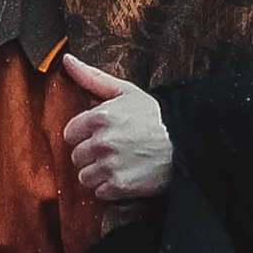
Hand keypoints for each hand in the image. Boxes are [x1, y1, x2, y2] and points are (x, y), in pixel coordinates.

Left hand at [61, 54, 172, 203]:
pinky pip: (100, 192)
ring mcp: (110, 166)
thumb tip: (67, 60)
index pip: (70, 134)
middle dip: (91, 155)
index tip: (99, 135)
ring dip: (98, 173)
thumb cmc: (154, 116)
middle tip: (112, 151)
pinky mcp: (120, 186)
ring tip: (118, 164)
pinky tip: (125, 175)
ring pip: (85, 177)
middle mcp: (101, 142)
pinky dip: (110, 188)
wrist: (185, 142)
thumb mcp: (125, 92)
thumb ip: (92, 78)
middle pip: (77, 157)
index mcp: (99, 117)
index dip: (84, 135)